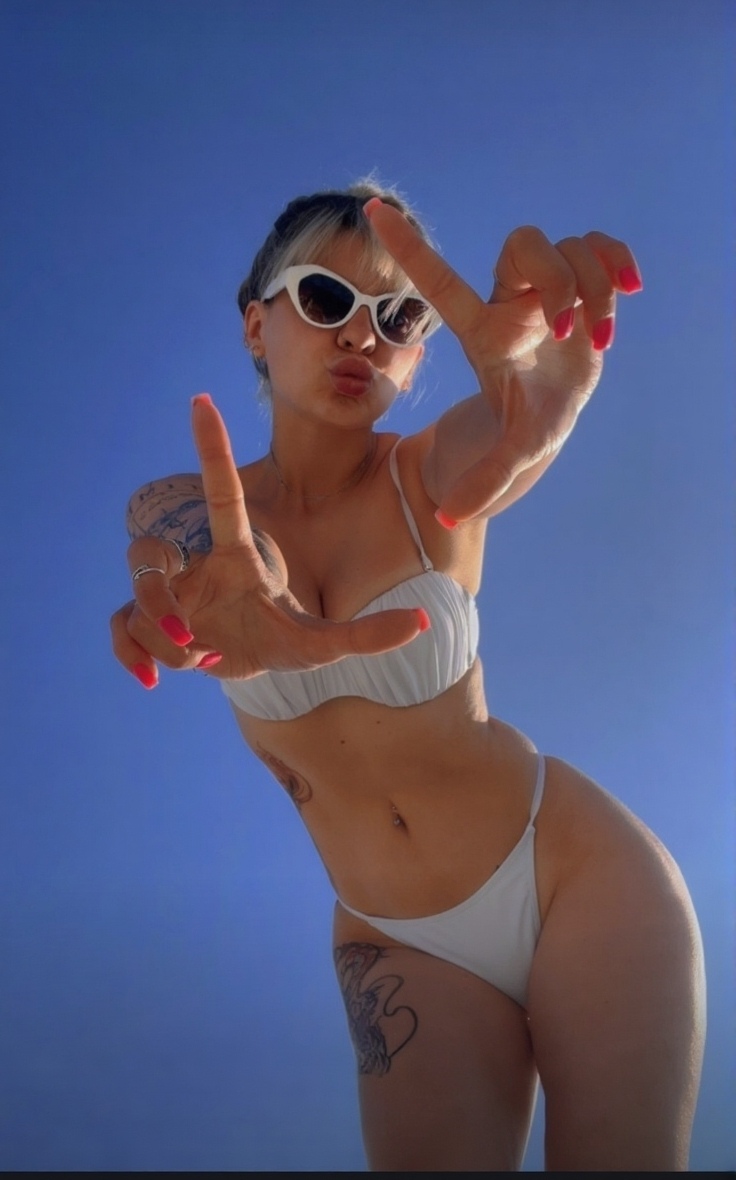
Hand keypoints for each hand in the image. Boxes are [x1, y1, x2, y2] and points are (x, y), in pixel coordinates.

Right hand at [111, 395, 428, 686]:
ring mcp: (171, 594)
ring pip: (137, 601)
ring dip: (163, 639)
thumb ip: (370, 635)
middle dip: (159, 599)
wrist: (257, 668)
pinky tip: (153, 678)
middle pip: (149, 555)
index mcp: (236, 554)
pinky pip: (120, 628)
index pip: (222, 493)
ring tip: (202, 659)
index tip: (202, 400)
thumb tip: (425, 620)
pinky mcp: (150, 624)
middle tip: (193, 636)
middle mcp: (197, 566)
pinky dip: (132, 654)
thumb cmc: (289, 643)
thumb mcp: (327, 645)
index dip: (213, 448)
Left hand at [364, 200, 642, 517]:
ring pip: (569, 247)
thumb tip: (446, 518)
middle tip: (570, 329)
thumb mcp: (509, 455)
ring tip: (598, 335)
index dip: (410, 248)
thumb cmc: (520, 426)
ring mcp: (546, 289)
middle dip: (559, 282)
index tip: (374, 213)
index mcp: (483, 330)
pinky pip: (598, 246)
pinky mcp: (582, 285)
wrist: (550, 411)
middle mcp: (511, 300)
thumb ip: (483, 482)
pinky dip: (617, 263)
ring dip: (595, 286)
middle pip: (527, 245)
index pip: (440, 280)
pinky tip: (629, 291)